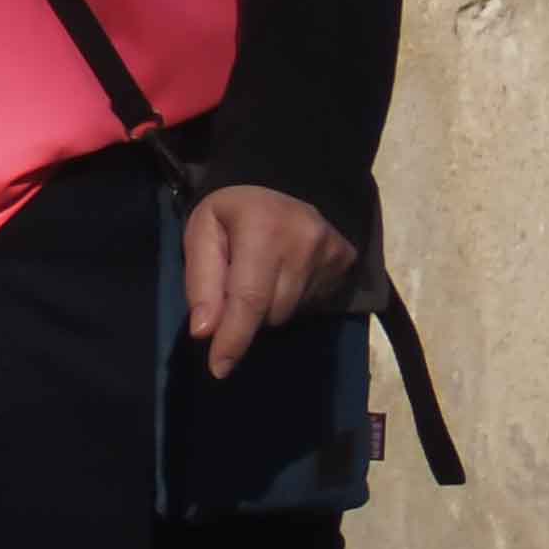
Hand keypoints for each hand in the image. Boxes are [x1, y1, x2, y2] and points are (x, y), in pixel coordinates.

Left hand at [181, 184, 357, 379]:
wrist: (285, 179)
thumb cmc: (233, 210)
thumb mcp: (202, 233)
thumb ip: (201, 281)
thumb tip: (205, 332)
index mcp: (264, 230)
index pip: (249, 298)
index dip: (234, 338)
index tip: (219, 369)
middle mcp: (306, 242)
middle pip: (270, 312)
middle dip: (246, 315)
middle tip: (234, 287)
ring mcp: (333, 253)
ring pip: (291, 312)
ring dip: (269, 309)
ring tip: (260, 276)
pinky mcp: (347, 262)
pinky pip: (312, 303)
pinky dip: (292, 299)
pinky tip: (285, 274)